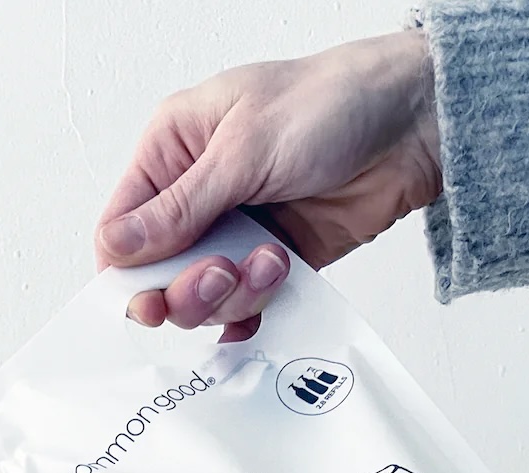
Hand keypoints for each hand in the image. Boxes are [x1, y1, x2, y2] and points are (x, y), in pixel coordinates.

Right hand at [95, 32, 440, 340]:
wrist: (411, 125)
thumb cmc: (331, 104)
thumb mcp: (243, 150)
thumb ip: (179, 209)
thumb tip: (117, 246)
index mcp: (173, 152)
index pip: (121, 229)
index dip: (128, 272)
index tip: (152, 295)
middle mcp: (198, 196)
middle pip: (158, 276)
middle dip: (190, 288)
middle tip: (224, 272)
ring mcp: (235, 232)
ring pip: (203, 299)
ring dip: (236, 294)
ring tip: (272, 260)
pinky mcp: (271, 262)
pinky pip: (245, 308)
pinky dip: (255, 313)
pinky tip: (274, 291)